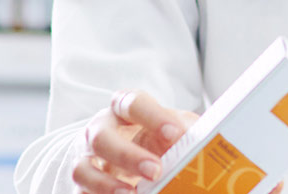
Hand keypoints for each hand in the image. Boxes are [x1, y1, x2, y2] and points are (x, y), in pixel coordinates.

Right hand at [73, 90, 196, 193]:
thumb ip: (187, 132)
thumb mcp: (174, 128)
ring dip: (106, 185)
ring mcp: (86, 158)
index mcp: (123, 109)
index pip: (132, 103)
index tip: (174, 133)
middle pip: (101, 137)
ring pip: (82, 169)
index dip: (152, 117)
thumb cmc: (156, 137)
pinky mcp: (82, 184)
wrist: (133, 155)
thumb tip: (205, 147)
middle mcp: (99, 129)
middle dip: (128, 155)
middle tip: (155, 170)